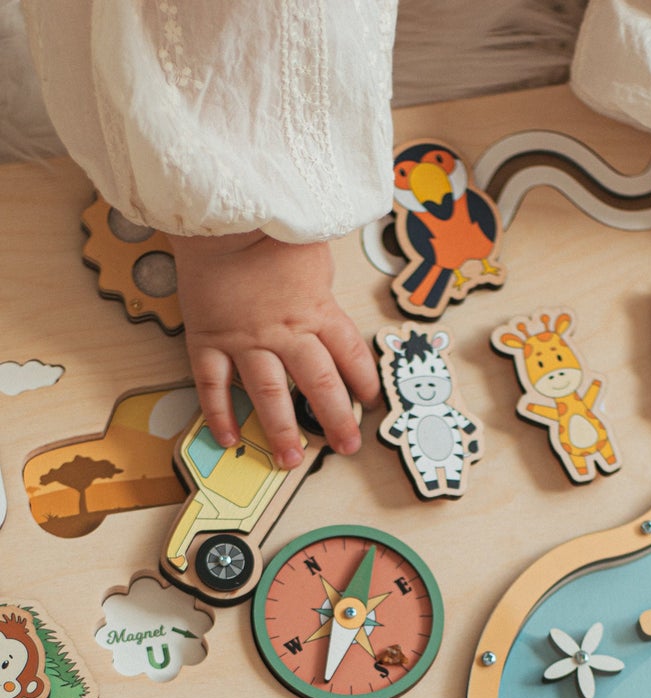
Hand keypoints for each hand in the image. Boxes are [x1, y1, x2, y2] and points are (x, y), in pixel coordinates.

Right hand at [169, 232, 378, 465]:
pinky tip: (229, 439)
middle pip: (319, 384)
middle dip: (335, 420)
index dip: (365, 384)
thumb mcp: (314, 255)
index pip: (352, 357)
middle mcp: (286, 331)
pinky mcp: (209, 337)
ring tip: (290, 459)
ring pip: (268, 394)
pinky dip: (219, 413)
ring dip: (280, 431)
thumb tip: (331, 311)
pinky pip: (213, 383)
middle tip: (346, 446)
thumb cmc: (269, 229)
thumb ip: (323, 291)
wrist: (218, 214)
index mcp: (318, 311)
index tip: (370, 405)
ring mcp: (246, 338)